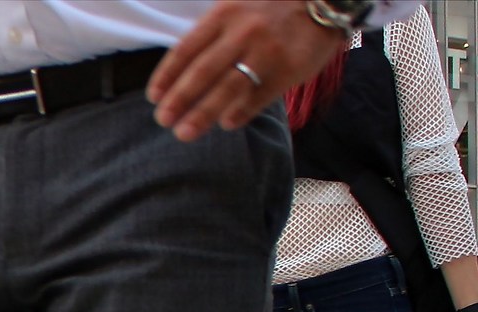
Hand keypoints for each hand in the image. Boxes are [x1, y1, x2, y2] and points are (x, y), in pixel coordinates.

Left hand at [149, 0, 347, 141]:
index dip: (167, 76)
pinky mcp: (288, 69)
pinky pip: (258, 96)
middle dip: (179, 99)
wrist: (323, 1)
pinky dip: (240, 113)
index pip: (186, 49)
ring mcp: (267, 51)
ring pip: (227, 88)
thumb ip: (211, 37)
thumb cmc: (269, 11)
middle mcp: (243, 32)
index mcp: (224, 15)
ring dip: (203, 114)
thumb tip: (179, 77)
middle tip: (163, 121)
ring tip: (184, 132)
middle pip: (202, 72)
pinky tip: (226, 124)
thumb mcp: (235, 10)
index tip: (154, 98)